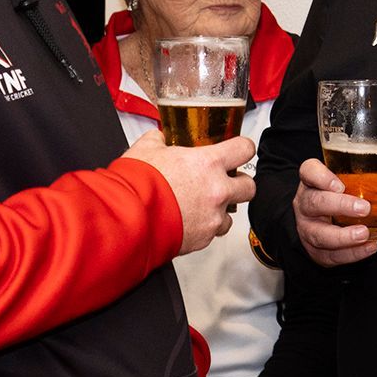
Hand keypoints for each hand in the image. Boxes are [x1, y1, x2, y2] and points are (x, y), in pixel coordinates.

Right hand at [121, 130, 256, 254]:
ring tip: (202, 205)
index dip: (243, 148)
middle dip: (240, 183)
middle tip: (226, 181)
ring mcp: (213, 216)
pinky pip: (213, 232)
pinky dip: (205, 227)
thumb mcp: (145, 149)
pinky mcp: (204, 238)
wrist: (127, 217)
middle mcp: (217, 190)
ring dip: (221, 209)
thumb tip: (159, 138)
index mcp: (208, 163)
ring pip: (232, 214)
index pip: (245, 149)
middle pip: (249, 186)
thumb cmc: (137, 185)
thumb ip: (158, 140)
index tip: (239, 150)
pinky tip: (189, 220)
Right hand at [291, 157, 376, 267]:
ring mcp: (307, 228)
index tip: (339, 185)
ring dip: (343, 236)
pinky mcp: (314, 250)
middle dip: (340, 206)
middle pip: (315, 202)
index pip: (309, 171)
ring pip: (319, 233)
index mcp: (314, 182)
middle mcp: (306, 203)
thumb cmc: (344, 199)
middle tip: (363, 209)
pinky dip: (351, 253)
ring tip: (364, 234)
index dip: (321, 176)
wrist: (324, 223)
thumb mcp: (359, 188)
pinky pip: (329, 255)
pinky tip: (368, 248)